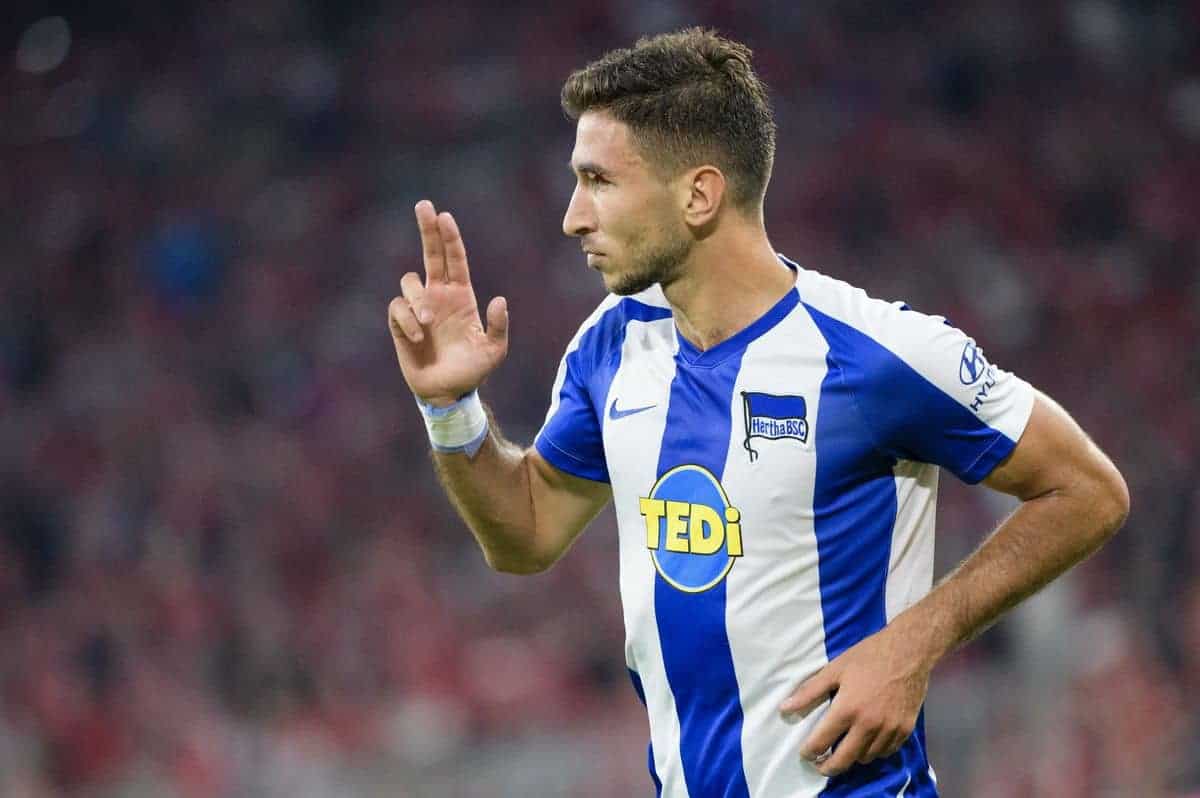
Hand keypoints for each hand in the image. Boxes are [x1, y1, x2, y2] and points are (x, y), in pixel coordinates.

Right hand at [389, 200, 508, 405]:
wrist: (447, 391)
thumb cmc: (473, 370)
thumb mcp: (494, 351)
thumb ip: (499, 327)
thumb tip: (499, 300)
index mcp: (461, 296)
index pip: (455, 259)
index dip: (449, 238)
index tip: (444, 216)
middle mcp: (438, 295)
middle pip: (431, 253)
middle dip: (427, 228)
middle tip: (423, 205)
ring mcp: (418, 307)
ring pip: (409, 281)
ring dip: (418, 300)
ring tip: (428, 325)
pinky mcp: (400, 323)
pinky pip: (397, 308)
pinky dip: (406, 320)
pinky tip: (417, 337)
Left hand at [780, 626, 933, 776]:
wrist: (908, 651)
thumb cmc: (867, 657)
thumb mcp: (834, 670)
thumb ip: (809, 692)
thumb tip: (784, 708)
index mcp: (847, 709)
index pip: (822, 742)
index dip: (810, 752)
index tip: (805, 754)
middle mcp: (868, 725)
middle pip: (844, 759)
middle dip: (828, 767)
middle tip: (820, 766)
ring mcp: (889, 729)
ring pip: (866, 758)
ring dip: (852, 757)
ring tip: (844, 750)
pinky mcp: (905, 730)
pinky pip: (886, 752)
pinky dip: (874, 752)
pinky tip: (866, 743)